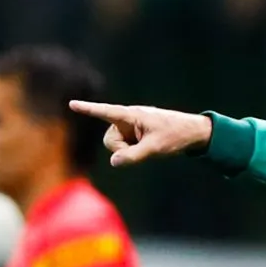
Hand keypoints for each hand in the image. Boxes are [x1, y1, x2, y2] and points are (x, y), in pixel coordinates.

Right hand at [68, 101, 212, 166]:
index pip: (105, 112)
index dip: (88, 109)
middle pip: (109, 140)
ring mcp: (132, 127)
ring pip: (116, 145)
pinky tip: (149, 147)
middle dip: (121, 149)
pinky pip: (126, 146)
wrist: (193, 133)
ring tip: (149, 146)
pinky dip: (134, 150)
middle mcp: (128, 119)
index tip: (72, 104)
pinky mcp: (136, 134)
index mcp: (132, 115)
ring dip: (129, 151)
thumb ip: (133, 156)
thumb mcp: (155, 148)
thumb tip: (114, 162)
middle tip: (143, 149)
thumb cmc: (175, 135)